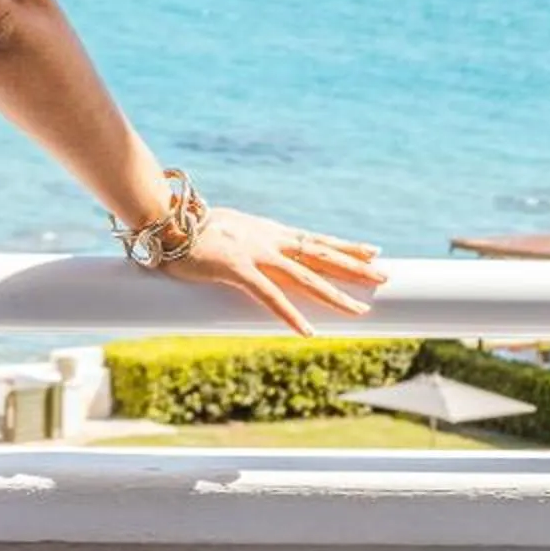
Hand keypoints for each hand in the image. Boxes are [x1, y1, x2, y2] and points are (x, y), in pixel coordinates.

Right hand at [157, 206, 386, 334]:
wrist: (163, 220)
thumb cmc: (187, 228)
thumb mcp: (224, 233)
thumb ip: (240, 243)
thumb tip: (243, 252)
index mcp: (267, 231)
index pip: (315, 239)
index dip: (345, 246)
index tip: (373, 250)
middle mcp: (268, 240)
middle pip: (320, 255)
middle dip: (354, 267)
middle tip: (386, 275)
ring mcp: (255, 253)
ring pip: (304, 277)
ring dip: (334, 295)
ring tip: (360, 310)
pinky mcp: (237, 270)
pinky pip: (269, 297)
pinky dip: (290, 315)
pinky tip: (308, 331)